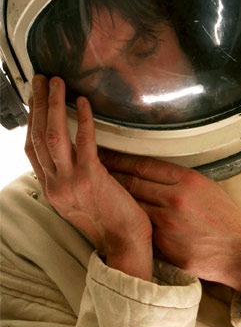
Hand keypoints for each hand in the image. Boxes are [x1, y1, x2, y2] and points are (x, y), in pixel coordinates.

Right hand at [25, 75, 152, 279]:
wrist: (123, 245)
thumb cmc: (108, 221)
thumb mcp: (78, 201)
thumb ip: (69, 177)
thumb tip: (71, 153)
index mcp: (51, 189)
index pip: (32, 149)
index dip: (31, 120)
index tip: (34, 100)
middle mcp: (54, 185)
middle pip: (37, 137)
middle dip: (37, 105)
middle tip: (40, 81)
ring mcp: (70, 182)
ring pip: (52, 136)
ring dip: (52, 106)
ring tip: (55, 83)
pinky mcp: (91, 179)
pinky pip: (84, 142)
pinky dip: (82, 120)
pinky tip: (83, 102)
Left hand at [100, 150, 240, 299]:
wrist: (238, 250)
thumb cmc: (224, 216)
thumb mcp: (206, 186)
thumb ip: (178, 179)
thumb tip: (152, 172)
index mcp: (186, 180)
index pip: (144, 164)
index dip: (120, 159)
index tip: (106, 153)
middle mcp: (175, 198)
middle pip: (132, 182)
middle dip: (109, 175)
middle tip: (93, 168)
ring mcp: (168, 223)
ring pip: (131, 206)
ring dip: (113, 199)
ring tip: (98, 192)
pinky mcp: (164, 244)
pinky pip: (139, 229)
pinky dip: (127, 222)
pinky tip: (116, 218)